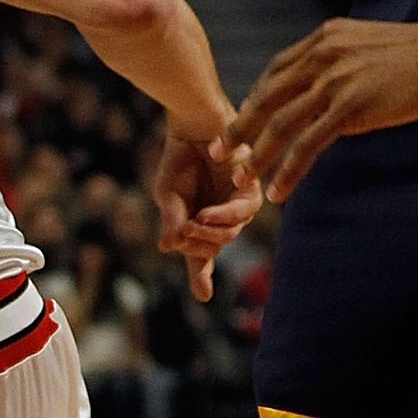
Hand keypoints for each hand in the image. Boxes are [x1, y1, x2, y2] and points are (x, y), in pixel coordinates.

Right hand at [152, 127, 262, 302]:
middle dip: (197, 245)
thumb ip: (172, 219)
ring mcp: (237, 201)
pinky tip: (208, 212)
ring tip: (195, 221)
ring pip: (232, 232)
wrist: (191, 122)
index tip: (203, 295)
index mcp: (201, 222)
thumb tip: (168, 248)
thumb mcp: (168, 194)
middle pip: (215, 246)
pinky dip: (226, 214)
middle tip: (182, 234)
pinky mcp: (250, 183)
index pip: (201, 254)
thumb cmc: (179, 157)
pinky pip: (244, 209)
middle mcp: (222, 216)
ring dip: (212, 231)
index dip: (201, 275)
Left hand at [226, 18, 417, 201]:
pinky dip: (288, 171)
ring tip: (243, 180)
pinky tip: (280, 190)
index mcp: (324, 39)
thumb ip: (342, 58)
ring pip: (280, 125)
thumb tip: (333, 81)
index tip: (244, 119)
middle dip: (240, 126)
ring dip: (257, 156)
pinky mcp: (348, 109)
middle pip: (267, 97)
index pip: (277, 70)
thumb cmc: (417, 51)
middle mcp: (321, 57)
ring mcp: (332, 83)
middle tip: (219, 150)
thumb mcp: (368, 43)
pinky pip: (307, 146)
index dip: (256, 97)